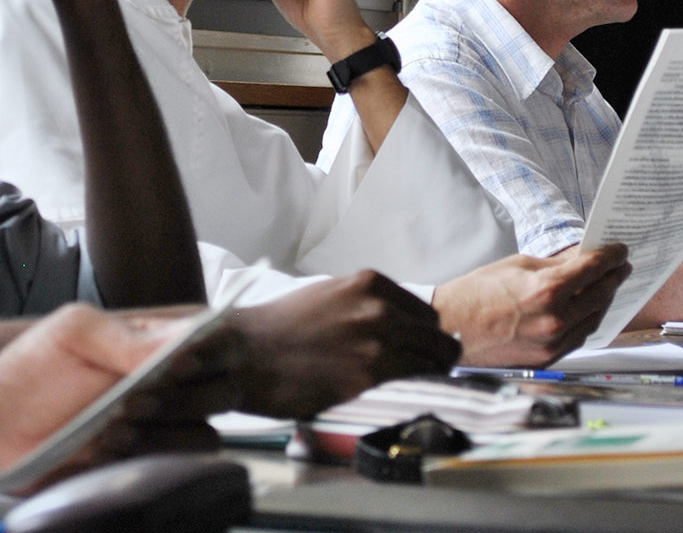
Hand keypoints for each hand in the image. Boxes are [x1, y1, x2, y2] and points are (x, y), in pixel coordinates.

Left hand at [0, 304, 240, 483]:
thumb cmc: (33, 368)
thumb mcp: (72, 333)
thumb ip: (125, 337)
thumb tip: (183, 346)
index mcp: (156, 342)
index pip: (215, 342)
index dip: (209, 354)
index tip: (177, 363)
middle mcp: (168, 384)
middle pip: (220, 392)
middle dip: (180, 399)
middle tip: (133, 399)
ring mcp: (160, 426)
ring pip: (202, 434)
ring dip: (160, 433)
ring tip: (112, 427)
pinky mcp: (145, 463)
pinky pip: (175, 467)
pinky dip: (145, 459)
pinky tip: (107, 450)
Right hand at [228, 271, 459, 418]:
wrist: (244, 353)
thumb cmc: (280, 327)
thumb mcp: (328, 295)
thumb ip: (365, 305)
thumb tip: (397, 324)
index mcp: (371, 284)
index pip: (427, 315)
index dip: (424, 337)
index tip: (417, 352)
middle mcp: (380, 309)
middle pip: (438, 339)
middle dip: (434, 358)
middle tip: (420, 376)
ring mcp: (377, 343)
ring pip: (435, 363)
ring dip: (426, 378)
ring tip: (404, 390)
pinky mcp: (368, 377)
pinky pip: (412, 386)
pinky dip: (409, 394)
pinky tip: (390, 398)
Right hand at [432, 244, 629, 366]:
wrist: (450, 328)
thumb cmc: (475, 293)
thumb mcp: (516, 265)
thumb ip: (554, 264)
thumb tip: (580, 258)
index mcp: (547, 290)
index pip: (593, 269)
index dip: (611, 256)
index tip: (620, 250)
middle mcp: (555, 319)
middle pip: (600, 295)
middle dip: (613, 277)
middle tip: (621, 266)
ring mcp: (552, 343)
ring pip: (594, 319)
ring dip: (604, 301)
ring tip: (607, 287)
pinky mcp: (547, 359)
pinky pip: (578, 338)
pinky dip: (587, 321)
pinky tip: (588, 310)